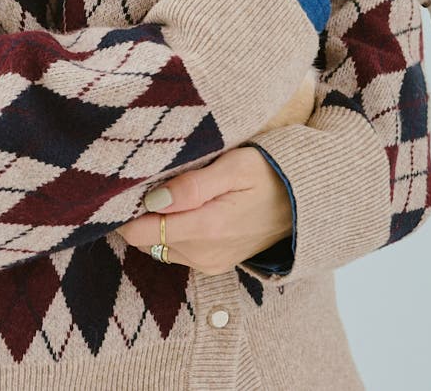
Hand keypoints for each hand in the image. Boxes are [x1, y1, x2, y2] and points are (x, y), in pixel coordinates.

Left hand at [113, 146, 292, 275]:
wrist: (305, 203)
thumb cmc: (269, 173)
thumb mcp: (235, 167)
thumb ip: (193, 185)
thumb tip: (154, 199)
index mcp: (207, 228)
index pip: (140, 231)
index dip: (125, 208)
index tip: (124, 184)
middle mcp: (204, 254)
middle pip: (144, 238)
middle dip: (138, 212)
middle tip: (145, 179)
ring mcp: (208, 263)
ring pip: (157, 244)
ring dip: (155, 220)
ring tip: (166, 189)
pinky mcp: (213, 264)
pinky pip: (175, 249)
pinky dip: (171, 229)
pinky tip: (182, 207)